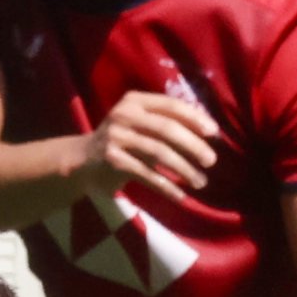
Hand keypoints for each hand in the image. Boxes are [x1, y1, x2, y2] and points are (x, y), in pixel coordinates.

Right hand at [74, 90, 218, 208]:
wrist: (82, 159)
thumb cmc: (123, 140)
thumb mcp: (140, 122)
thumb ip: (166, 121)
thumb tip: (209, 129)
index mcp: (134, 100)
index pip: (171, 105)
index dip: (195, 118)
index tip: (214, 133)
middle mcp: (124, 115)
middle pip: (167, 129)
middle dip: (193, 146)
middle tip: (211, 161)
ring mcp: (116, 138)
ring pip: (159, 153)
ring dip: (184, 169)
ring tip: (201, 182)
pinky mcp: (112, 161)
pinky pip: (147, 175)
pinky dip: (166, 187)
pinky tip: (180, 196)